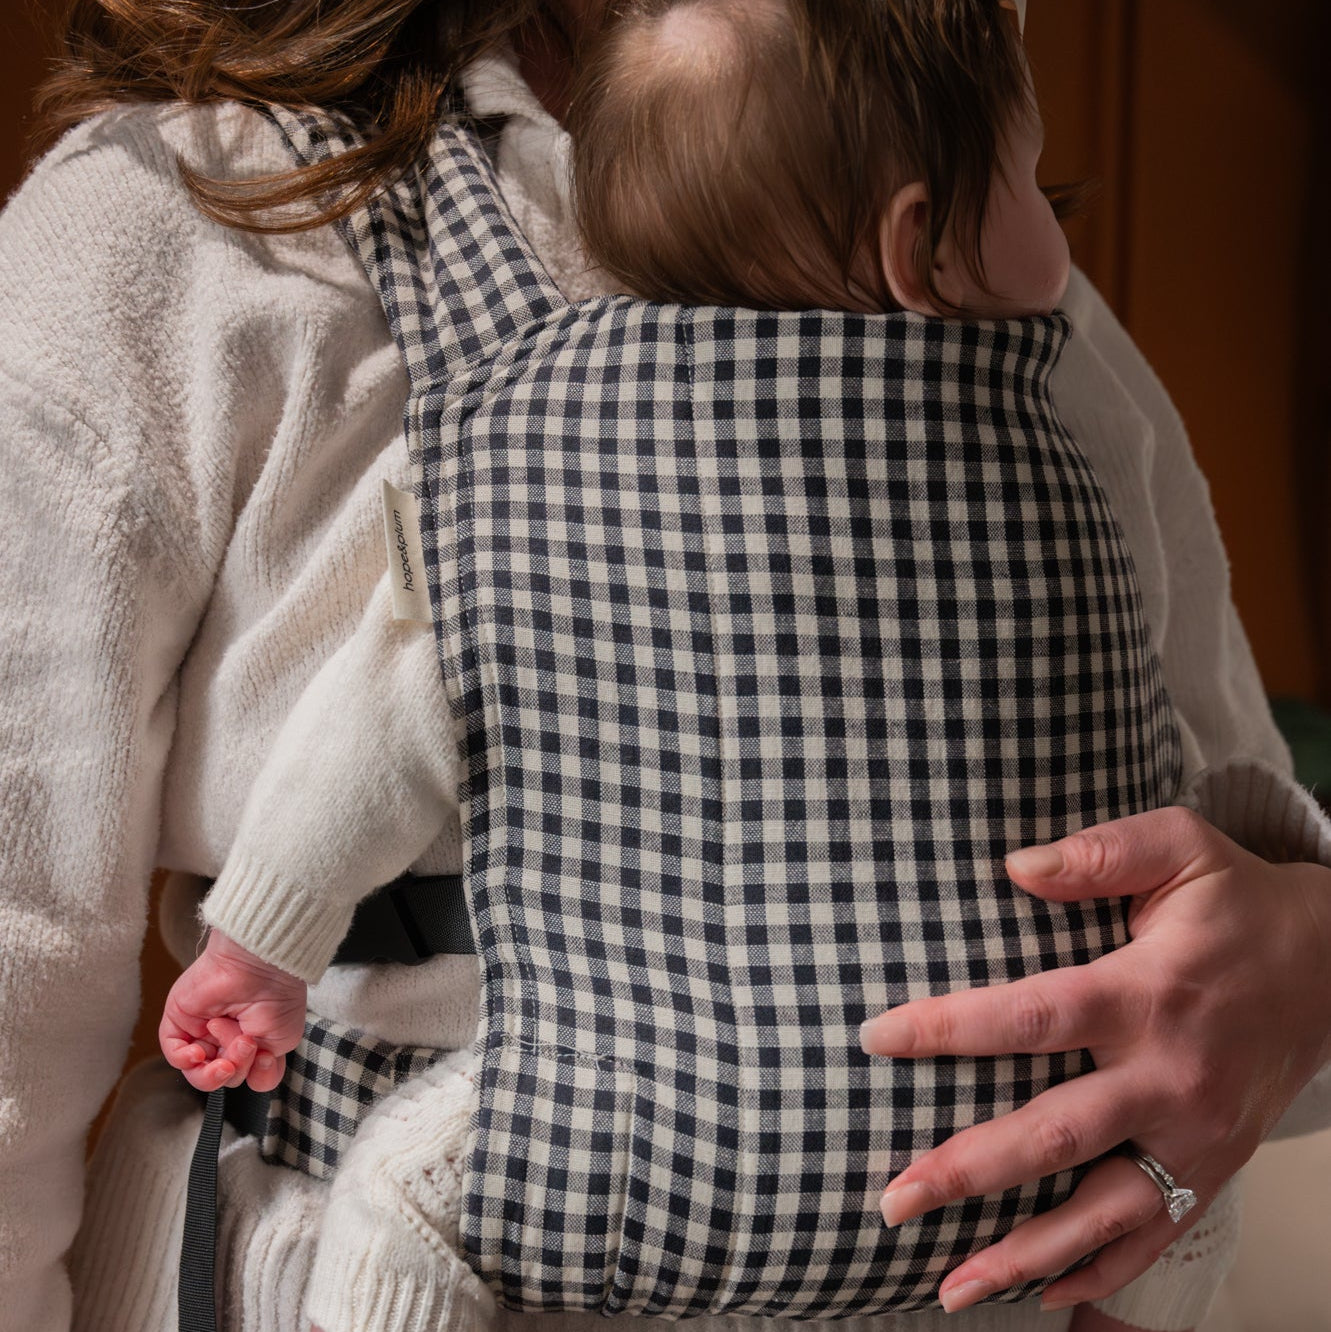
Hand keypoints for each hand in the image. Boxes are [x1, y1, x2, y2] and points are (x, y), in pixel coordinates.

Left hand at [159, 928, 306, 1093]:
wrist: (261, 966)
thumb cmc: (278, 995)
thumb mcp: (282, 1041)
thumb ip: (263, 1070)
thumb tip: (249, 1078)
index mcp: (250, 1039)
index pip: (245, 1074)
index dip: (255, 1075)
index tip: (265, 1058)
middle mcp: (225, 1036)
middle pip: (223, 1075)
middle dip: (237, 1066)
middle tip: (247, 1045)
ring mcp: (202, 1029)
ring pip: (198, 1070)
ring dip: (215, 1067)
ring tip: (231, 1048)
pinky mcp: (180, 1019)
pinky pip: (174, 1053)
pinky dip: (185, 1060)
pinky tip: (199, 1054)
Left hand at [859, 806, 1330, 1311]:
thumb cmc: (1237, 902)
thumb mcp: (1179, 846)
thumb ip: (1098, 851)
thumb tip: (1013, 866)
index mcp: (1148, 991)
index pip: (1032, 1016)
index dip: (950, 1029)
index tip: (876, 1038)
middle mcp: (1169, 1075)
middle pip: (1056, 1134)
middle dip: (968, 1171)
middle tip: (893, 1198)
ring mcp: (1195, 1135)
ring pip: (1102, 1210)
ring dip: (1023, 1252)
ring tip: (947, 1284)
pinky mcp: (1213, 1167)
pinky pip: (1155, 1236)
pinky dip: (1099, 1274)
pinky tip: (1041, 1296)